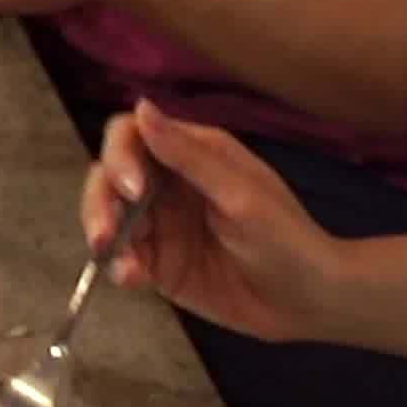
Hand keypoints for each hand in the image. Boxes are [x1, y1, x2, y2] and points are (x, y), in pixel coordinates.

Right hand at [78, 103, 353, 343]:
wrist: (306, 300)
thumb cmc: (285, 237)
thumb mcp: (239, 193)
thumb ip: (187, 154)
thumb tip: (141, 106)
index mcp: (191, 153)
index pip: (131, 136)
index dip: (121, 157)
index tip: (134, 191)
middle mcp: (168, 184)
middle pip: (108, 178)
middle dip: (100, 204)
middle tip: (107, 236)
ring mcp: (160, 226)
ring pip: (108, 219)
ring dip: (105, 238)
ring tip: (125, 266)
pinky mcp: (157, 265)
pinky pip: (123, 259)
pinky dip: (119, 268)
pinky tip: (134, 280)